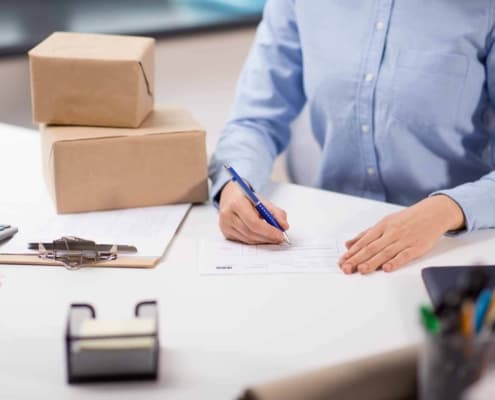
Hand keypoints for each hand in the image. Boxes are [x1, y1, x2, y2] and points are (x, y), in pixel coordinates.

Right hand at [218, 181, 288, 243]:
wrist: (229, 197)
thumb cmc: (247, 198)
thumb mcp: (262, 200)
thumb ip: (275, 212)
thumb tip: (284, 226)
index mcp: (237, 203)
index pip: (254, 222)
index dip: (268, 231)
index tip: (280, 234)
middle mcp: (227, 215)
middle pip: (251, 233)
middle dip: (268, 237)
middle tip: (280, 238)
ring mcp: (225, 225)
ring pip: (248, 239)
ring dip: (263, 240)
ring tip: (273, 238)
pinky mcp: (226, 233)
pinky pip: (244, 241)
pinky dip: (256, 241)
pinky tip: (263, 237)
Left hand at [338, 195, 464, 273]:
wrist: (433, 213)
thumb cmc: (407, 219)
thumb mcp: (385, 222)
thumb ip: (366, 234)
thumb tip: (348, 244)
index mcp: (382, 226)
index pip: (363, 242)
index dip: (351, 252)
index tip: (342, 261)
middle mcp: (391, 233)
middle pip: (371, 248)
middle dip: (357, 259)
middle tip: (346, 268)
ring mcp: (404, 240)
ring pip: (385, 252)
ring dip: (373, 262)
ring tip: (361, 269)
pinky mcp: (417, 247)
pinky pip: (405, 255)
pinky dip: (396, 261)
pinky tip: (387, 268)